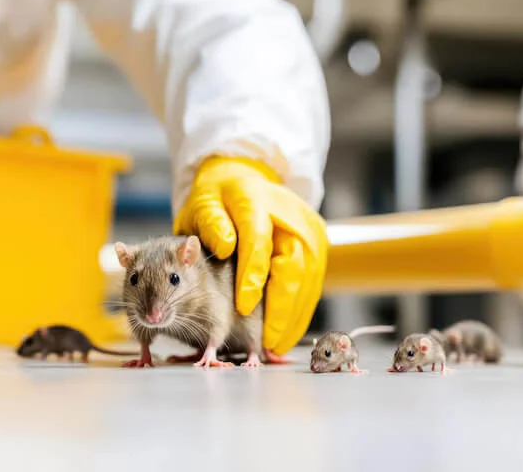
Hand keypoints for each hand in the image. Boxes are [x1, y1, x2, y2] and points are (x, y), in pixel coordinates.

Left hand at [173, 156, 327, 354]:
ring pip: (308, 279)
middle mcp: (291, 217)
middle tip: (268, 341)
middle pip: (293, 266)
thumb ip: (210, 223)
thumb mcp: (203, 204)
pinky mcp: (318, 244)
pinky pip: (313, 283)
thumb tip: (224, 246)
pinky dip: (300, 310)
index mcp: (258, 203)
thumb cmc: (220, 198)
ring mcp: (309, 231)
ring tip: (277, 345)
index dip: (253, 277)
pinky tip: (288, 331)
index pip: (258, 243)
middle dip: (282, 308)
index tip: (243, 306)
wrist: (247, 177)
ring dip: (295, 316)